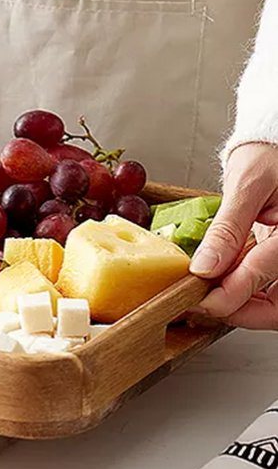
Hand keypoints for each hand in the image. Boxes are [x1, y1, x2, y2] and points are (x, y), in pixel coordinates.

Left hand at [190, 142, 277, 328]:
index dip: (230, 296)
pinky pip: (271, 292)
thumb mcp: (248, 184)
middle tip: (199, 303)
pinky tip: (218, 286)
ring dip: (241, 307)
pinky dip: (245, 296)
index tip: (198, 301)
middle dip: (240, 311)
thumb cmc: (273, 156)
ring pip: (274, 306)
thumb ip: (228, 228)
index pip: (264, 274)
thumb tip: (204, 268)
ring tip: (203, 294)